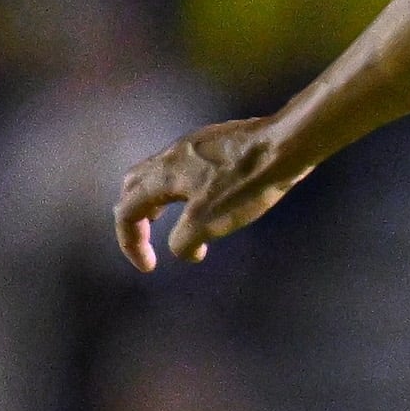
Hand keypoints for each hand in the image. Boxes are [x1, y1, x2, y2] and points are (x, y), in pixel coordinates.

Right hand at [113, 114, 294, 271]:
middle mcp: (169, 155)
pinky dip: (177, 190)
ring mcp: (191, 145)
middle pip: (133, 187)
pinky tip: (202, 201)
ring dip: (156, 202)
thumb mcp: (208, 223)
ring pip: (157, 174)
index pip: (126, 211)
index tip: (149, 267)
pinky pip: (180, 168)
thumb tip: (184, 250)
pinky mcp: (212, 143)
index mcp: (161, 175)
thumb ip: (184, 241)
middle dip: (136, 217)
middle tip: (148, 240)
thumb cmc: (244, 185)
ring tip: (170, 223)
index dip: (130, 243)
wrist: (283, 145)